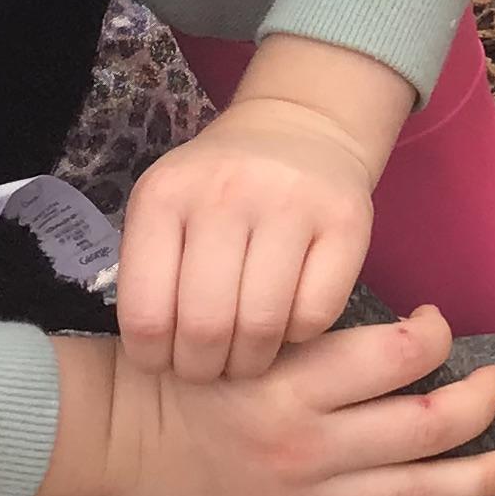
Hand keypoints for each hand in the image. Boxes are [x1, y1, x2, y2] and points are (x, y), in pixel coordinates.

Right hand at [33, 309, 494, 495]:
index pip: (394, 355)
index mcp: (293, 379)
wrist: (121, 439)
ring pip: (414, 493)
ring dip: (480, 479)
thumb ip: (319, 336)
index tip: (439, 323)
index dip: (435, 335)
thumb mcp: (247, 328)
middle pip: (422, 429)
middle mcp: (305, 443)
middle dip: (477, 406)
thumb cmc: (188, 370)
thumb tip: (408, 330)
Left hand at [118, 36, 413, 381]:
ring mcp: (291, 202)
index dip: (154, 359)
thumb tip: (159, 359)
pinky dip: (298, 336)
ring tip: (246, 354)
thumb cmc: (219, 187)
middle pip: (206, 327)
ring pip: (262, 326)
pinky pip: (315, 315)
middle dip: (204, 368)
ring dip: (251, 361)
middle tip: (210, 367)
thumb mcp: (166, 208)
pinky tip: (286, 318)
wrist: (299, 127)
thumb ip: (152, 274)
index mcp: (164, 196)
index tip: (166, 361)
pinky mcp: (347, 220)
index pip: (146, 314)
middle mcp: (226, 193)